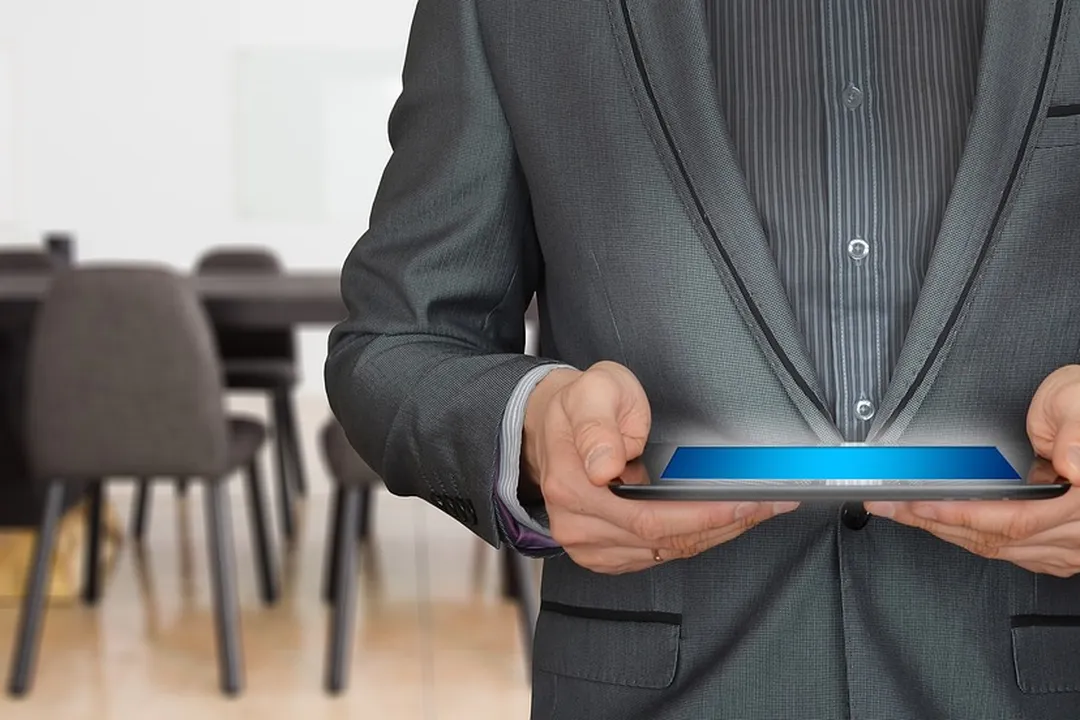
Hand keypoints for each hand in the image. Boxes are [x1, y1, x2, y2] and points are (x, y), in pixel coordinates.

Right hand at [522, 361, 798, 573]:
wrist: (552, 427)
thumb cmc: (580, 404)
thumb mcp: (592, 391)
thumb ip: (598, 424)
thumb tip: (604, 467)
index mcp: (572, 486)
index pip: (650, 517)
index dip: (706, 514)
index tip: (748, 501)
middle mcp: (578, 525)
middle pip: (666, 540)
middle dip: (726, 523)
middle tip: (772, 503)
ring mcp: (589, 546)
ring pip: (668, 552)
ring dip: (718, 533)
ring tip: (759, 509)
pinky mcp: (603, 554)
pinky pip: (659, 555)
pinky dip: (697, 539)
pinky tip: (725, 521)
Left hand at [866, 364, 1079, 576]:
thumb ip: (1074, 431)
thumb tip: (1070, 463)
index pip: (1014, 519)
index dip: (962, 514)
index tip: (919, 505)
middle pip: (996, 538)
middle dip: (935, 522)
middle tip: (891, 506)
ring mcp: (1075, 546)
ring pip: (1000, 549)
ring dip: (948, 530)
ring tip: (906, 512)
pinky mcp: (1067, 547)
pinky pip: (1014, 553)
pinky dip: (975, 537)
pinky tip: (946, 524)